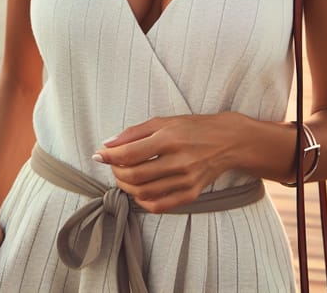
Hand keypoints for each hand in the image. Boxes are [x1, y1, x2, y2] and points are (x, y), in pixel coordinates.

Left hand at [93, 114, 243, 213]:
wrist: (228, 141)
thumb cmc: (193, 127)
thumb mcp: (164, 121)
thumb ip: (134, 132)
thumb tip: (108, 144)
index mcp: (169, 138)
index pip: (130, 153)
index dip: (109, 156)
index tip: (98, 155)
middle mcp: (179, 160)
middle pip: (135, 175)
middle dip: (116, 172)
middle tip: (111, 165)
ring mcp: (186, 180)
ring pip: (144, 192)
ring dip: (126, 186)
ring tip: (123, 176)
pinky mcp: (192, 194)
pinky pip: (159, 205)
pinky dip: (142, 201)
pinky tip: (138, 190)